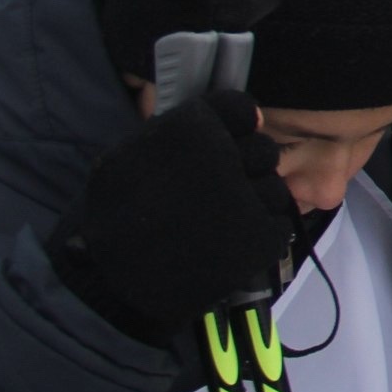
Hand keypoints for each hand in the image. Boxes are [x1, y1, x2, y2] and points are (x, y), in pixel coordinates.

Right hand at [51, 92, 291, 342]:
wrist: (112, 282)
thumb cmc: (117, 217)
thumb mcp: (132, 154)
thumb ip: (184, 131)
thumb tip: (248, 114)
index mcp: (191, 129)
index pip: (241, 109)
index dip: (237, 127)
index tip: (228, 143)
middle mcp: (224, 157)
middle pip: (263, 149)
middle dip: (246, 168)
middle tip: (216, 194)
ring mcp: (246, 198)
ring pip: (274, 187)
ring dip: (254, 202)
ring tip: (218, 224)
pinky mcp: (262, 237)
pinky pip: (278, 222)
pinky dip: (259, 232)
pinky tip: (228, 243)